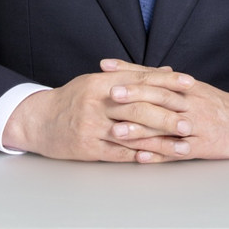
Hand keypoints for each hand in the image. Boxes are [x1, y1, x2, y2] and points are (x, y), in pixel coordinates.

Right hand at [1, 61, 194, 161]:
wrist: (39, 119)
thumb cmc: (73, 98)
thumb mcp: (99, 80)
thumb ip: (132, 76)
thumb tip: (166, 71)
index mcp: (102, 81)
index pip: (141, 79)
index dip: (167, 81)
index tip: (189, 83)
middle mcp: (98, 101)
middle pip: (139, 106)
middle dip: (167, 115)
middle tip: (189, 122)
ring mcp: (92, 125)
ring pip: (132, 133)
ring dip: (160, 141)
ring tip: (181, 145)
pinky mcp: (87, 147)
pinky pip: (117, 152)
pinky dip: (138, 155)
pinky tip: (155, 157)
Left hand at [104, 59, 228, 161]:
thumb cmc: (212, 104)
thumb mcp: (189, 87)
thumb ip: (159, 78)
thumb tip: (126, 70)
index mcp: (184, 86)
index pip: (153, 75)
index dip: (129, 72)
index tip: (105, 69)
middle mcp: (189, 102)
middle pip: (159, 96)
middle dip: (134, 95)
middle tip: (110, 95)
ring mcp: (195, 125)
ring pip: (165, 126)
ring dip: (141, 129)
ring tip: (117, 131)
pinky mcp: (202, 147)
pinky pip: (178, 151)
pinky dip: (160, 154)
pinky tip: (141, 158)